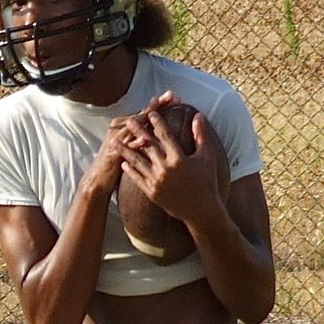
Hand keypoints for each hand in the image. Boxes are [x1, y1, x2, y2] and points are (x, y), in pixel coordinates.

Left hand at [116, 107, 223, 225]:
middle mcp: (166, 168)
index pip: (165, 135)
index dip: (157, 122)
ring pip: (138, 161)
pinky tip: (123, 162)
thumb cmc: (207, 183)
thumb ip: (201, 135)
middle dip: (137, 131)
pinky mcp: (152, 192)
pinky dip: (130, 170)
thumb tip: (198, 115)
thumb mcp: (208, 157)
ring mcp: (157, 181)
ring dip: (125, 150)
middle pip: (148, 145)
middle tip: (128, 120)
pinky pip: (137, 178)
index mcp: (179, 158)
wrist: (201, 211)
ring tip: (115, 141)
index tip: (150, 112)